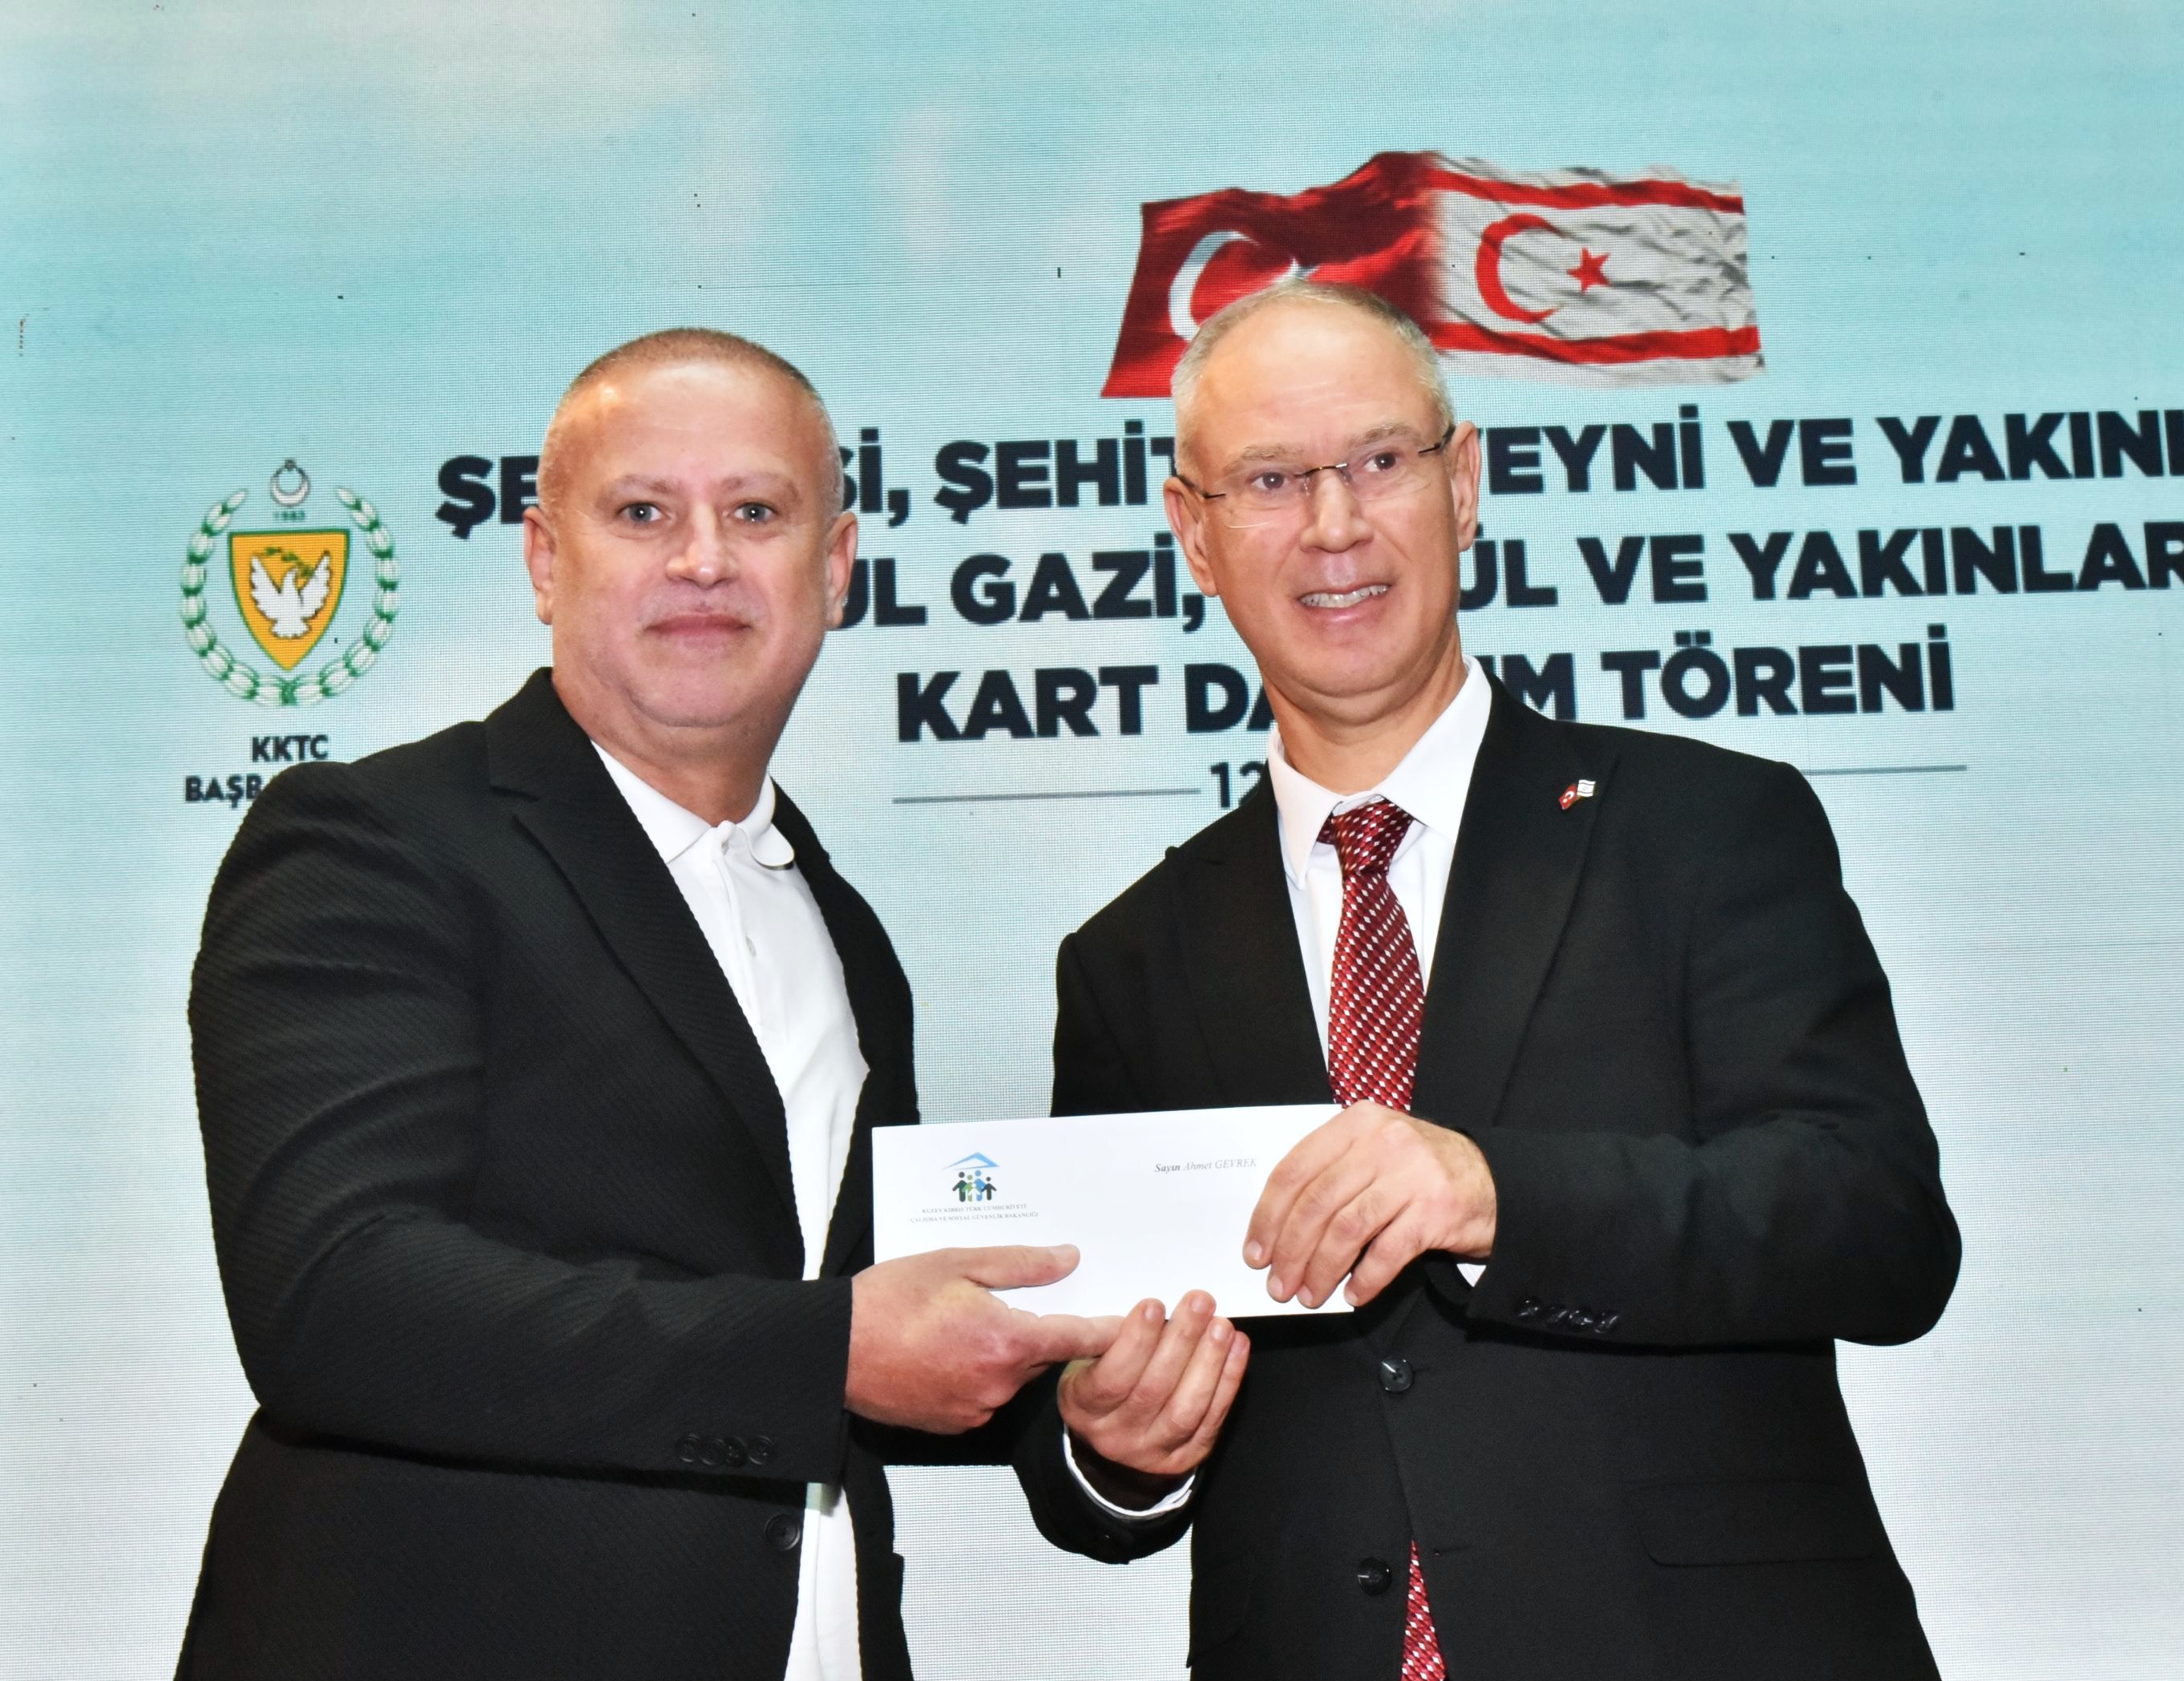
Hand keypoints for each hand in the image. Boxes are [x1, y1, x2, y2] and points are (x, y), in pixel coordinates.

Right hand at [847, 1245, 1119, 1433]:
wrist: (833, 1351)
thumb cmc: (887, 1302)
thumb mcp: (957, 1263)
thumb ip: (1021, 1264)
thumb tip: (1068, 1260)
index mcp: (1007, 1341)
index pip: (1080, 1337)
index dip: (1113, 1329)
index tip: (1140, 1323)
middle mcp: (1000, 1384)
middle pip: (1045, 1355)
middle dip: (1038, 1330)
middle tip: (1009, 1300)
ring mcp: (977, 1409)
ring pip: (1014, 1375)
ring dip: (1005, 1351)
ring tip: (964, 1321)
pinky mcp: (955, 1424)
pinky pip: (986, 1394)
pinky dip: (979, 1373)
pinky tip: (948, 1350)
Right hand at [1059, 1291, 1248, 1502]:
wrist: (1111, 1432)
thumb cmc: (1101, 1380)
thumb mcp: (1089, 1358)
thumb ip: (1111, 1337)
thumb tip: (1154, 1309)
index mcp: (1082, 1407)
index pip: (1111, 1378)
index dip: (1136, 1341)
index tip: (1155, 1306)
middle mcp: (1114, 1436)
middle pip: (1154, 1390)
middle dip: (1181, 1340)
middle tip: (1199, 1303)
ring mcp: (1150, 1451)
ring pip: (1186, 1408)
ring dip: (1209, 1361)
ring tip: (1221, 1326)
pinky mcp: (1183, 1457)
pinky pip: (1211, 1419)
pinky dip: (1228, 1381)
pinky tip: (1235, 1348)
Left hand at [1245, 1101, 1495, 1309]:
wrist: (1494, 1181)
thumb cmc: (1421, 1171)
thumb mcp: (1374, 1152)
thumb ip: (1331, 1174)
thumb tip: (1277, 1229)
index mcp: (1357, 1123)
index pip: (1296, 1169)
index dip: (1268, 1215)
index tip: (1256, 1251)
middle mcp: (1383, 1142)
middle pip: (1317, 1203)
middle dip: (1290, 1251)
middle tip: (1279, 1284)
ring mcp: (1412, 1175)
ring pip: (1346, 1229)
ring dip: (1321, 1269)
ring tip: (1309, 1294)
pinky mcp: (1436, 1210)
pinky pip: (1387, 1253)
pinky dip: (1366, 1279)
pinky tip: (1354, 1295)